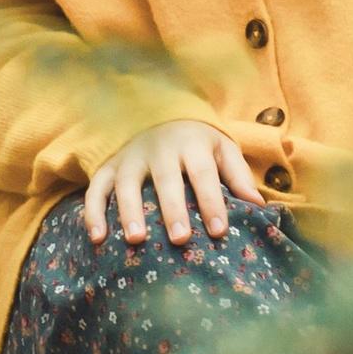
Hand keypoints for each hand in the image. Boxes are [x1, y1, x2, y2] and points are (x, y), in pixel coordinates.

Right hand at [83, 119, 262, 250]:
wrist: (158, 113)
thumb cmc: (197, 144)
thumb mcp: (222, 149)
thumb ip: (238, 176)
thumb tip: (259, 207)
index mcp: (192, 143)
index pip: (203, 174)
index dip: (212, 201)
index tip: (219, 231)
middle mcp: (159, 148)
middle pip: (166, 179)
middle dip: (172, 208)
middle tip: (181, 238)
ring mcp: (130, 157)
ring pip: (126, 183)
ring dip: (129, 211)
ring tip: (136, 240)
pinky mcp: (108, 167)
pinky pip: (96, 189)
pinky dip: (93, 212)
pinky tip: (98, 238)